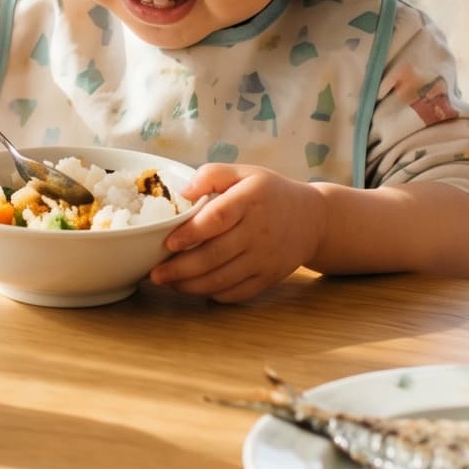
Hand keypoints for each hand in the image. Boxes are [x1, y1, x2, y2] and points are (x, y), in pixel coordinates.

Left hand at [150, 165, 324, 302]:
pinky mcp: (269, 277)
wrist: (312, 218)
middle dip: (180, 269)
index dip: (190, 233)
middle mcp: (259, 231)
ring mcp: (265, 258)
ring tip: (169, 283)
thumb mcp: (244, 173)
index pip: (217, 219)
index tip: (168, 243)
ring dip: (191, 286)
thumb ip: (212, 175)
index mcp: (250, 199)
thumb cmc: (269, 193)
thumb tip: (184, 192)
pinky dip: (215, 295)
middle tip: (155, 274)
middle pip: (214, 255)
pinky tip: (196, 289)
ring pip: (223, 279)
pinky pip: (238, 293)